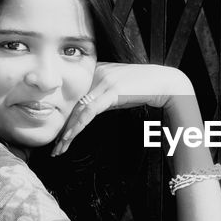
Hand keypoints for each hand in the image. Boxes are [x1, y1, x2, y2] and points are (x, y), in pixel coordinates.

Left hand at [52, 63, 192, 155]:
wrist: (165, 82)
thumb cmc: (145, 88)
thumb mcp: (119, 92)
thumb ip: (103, 97)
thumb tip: (89, 113)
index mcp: (95, 72)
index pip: (74, 98)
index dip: (64, 118)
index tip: (59, 136)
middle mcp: (96, 73)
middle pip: (72, 104)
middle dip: (62, 128)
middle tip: (55, 147)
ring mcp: (103, 80)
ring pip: (78, 109)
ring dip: (67, 131)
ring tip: (60, 148)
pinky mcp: (112, 89)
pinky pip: (90, 110)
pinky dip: (78, 125)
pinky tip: (71, 136)